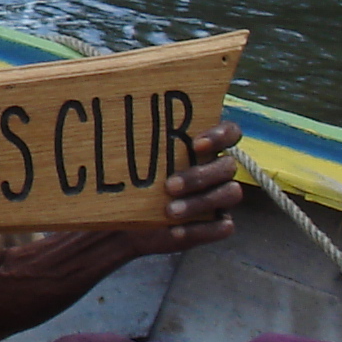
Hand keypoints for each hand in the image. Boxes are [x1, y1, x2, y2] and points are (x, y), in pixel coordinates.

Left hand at [128, 120, 244, 255]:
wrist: (127, 221)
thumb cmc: (135, 182)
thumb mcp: (134, 161)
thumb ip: (136, 139)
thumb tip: (111, 111)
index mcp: (206, 148)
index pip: (230, 132)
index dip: (220, 135)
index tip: (196, 144)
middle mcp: (218, 170)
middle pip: (228, 167)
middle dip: (199, 175)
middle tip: (169, 186)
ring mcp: (220, 197)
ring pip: (230, 194)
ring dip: (200, 202)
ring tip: (170, 211)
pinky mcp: (217, 224)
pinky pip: (222, 227)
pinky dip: (200, 229)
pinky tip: (174, 231)